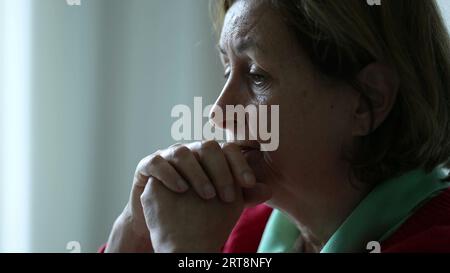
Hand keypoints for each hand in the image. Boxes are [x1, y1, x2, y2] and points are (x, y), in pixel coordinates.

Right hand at [105, 140, 271, 251]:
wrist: (164, 222)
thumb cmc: (196, 207)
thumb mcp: (223, 202)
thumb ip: (243, 195)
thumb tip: (269, 190)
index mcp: (210, 156)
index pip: (228, 149)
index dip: (240, 164)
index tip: (249, 183)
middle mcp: (191, 151)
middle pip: (207, 147)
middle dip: (220, 170)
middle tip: (228, 195)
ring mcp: (168, 156)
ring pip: (183, 152)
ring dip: (197, 173)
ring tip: (207, 195)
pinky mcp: (148, 165)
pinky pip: (157, 162)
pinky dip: (169, 174)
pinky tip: (182, 189)